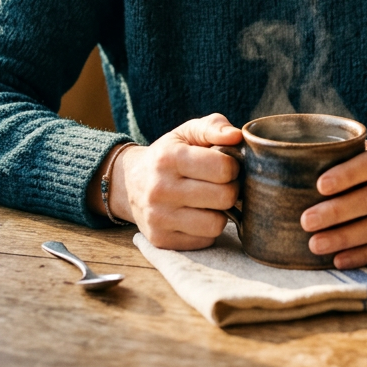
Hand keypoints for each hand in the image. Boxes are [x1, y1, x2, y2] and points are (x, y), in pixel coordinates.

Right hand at [92, 113, 241, 250]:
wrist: (130, 183)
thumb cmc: (168, 155)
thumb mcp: (186, 132)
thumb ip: (213, 126)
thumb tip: (236, 136)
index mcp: (169, 158)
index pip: (222, 168)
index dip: (232, 167)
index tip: (226, 166)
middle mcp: (160, 189)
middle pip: (224, 197)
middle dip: (231, 189)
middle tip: (222, 184)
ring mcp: (158, 218)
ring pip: (216, 224)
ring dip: (220, 212)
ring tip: (211, 201)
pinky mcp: (161, 240)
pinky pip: (205, 240)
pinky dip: (207, 228)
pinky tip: (198, 215)